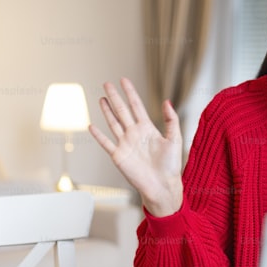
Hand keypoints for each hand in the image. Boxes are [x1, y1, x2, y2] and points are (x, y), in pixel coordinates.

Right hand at [88, 77, 182, 216]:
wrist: (163, 186)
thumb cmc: (171, 166)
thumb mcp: (175, 139)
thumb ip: (172, 120)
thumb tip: (167, 101)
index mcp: (148, 129)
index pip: (137, 106)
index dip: (130, 93)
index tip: (124, 80)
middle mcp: (135, 134)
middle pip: (122, 111)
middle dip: (115, 97)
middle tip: (107, 83)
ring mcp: (126, 144)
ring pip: (113, 123)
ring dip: (106, 111)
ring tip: (101, 98)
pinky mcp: (119, 156)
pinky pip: (106, 143)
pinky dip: (98, 135)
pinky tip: (92, 126)